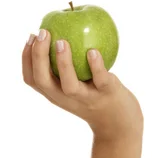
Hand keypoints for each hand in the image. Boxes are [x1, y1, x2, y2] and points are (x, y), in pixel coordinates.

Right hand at [22, 30, 143, 141]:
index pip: (32, 79)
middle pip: (44, 81)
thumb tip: (60, 33)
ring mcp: (87, 98)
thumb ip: (67, 69)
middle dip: (38, 57)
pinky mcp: (108, 95)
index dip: (26, 59)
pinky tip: (93, 51)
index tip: (30, 37)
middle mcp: (67, 98)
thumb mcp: (77, 87)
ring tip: (62, 42)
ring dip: (63, 63)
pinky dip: (96, 66)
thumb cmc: (96, 98)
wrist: (120, 125)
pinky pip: (100, 80)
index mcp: (56, 94)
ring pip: (69, 85)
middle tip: (42, 32)